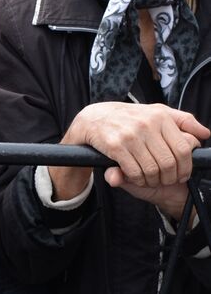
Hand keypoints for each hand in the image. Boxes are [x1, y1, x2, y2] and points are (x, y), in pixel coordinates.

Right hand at [50, 102, 208, 211]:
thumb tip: (205, 134)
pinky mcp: (116, 146)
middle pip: (170, 162)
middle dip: (170, 177)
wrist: (94, 118)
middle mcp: (147, 124)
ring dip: (153, 180)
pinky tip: (138, 178)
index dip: (186, 167)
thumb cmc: (129, 117)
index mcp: (161, 116)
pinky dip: (138, 179)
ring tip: (151, 180)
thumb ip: (183, 121)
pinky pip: (134, 171)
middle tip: (166, 180)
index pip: (184, 148)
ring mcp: (131, 135)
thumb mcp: (157, 112)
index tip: (182, 174)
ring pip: (153, 169)